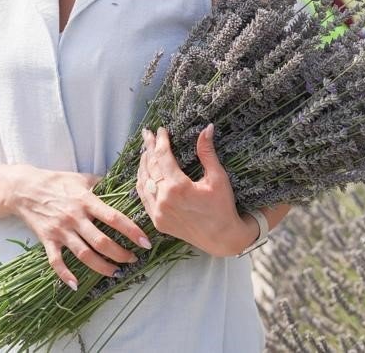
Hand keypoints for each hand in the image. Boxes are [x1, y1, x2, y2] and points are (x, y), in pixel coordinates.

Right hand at [8, 166, 151, 290]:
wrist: (24, 189)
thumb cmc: (58, 181)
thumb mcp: (82, 178)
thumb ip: (102, 184)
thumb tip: (124, 186)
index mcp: (87, 201)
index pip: (115, 218)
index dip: (132, 231)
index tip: (146, 242)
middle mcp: (75, 218)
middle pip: (101, 242)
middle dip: (120, 254)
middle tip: (133, 259)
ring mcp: (61, 231)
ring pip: (84, 255)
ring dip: (101, 267)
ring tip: (116, 272)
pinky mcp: (47, 240)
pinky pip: (56, 261)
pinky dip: (65, 275)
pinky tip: (76, 285)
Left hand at [137, 126, 255, 257]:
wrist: (221, 237)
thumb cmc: (222, 206)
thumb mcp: (218, 178)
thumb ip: (207, 152)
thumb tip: (206, 128)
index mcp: (178, 187)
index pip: (163, 157)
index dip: (161, 141)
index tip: (160, 130)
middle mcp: (163, 200)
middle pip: (150, 167)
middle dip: (148, 148)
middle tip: (147, 133)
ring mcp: (158, 212)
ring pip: (143, 182)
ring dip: (143, 164)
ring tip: (144, 150)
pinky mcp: (157, 221)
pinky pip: (143, 197)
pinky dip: (142, 182)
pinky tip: (144, 173)